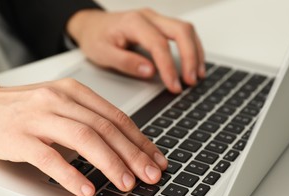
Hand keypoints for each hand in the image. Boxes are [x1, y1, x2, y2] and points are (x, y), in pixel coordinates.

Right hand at [0, 76, 167, 195]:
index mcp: (74, 92)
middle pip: (105, 128)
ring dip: (110, 163)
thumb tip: (121, 146)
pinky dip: (70, 174)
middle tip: (150, 175)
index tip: (155, 159)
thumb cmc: (22, 108)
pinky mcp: (19, 137)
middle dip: (133, 154)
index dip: (140, 140)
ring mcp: (39, 118)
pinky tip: (85, 188)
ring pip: (83, 139)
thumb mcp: (59, 104)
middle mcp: (59, 101)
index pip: (116, 117)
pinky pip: (49, 157)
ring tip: (126, 183)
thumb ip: (87, 119)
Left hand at [67, 8, 204, 93]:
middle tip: (190, 81)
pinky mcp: (160, 26)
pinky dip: (192, 48)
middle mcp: (148, 17)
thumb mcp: (103, 54)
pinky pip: (182, 33)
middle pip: (180, 31)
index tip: (174, 86)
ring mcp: (156, 20)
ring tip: (197, 75)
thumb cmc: (96, 38)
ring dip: (195, 52)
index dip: (169, 67)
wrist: (91, 26)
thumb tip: (150, 71)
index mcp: (133, 23)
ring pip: (185, 30)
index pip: (159, 44)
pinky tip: (194, 64)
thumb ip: (126, 62)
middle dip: (190, 57)